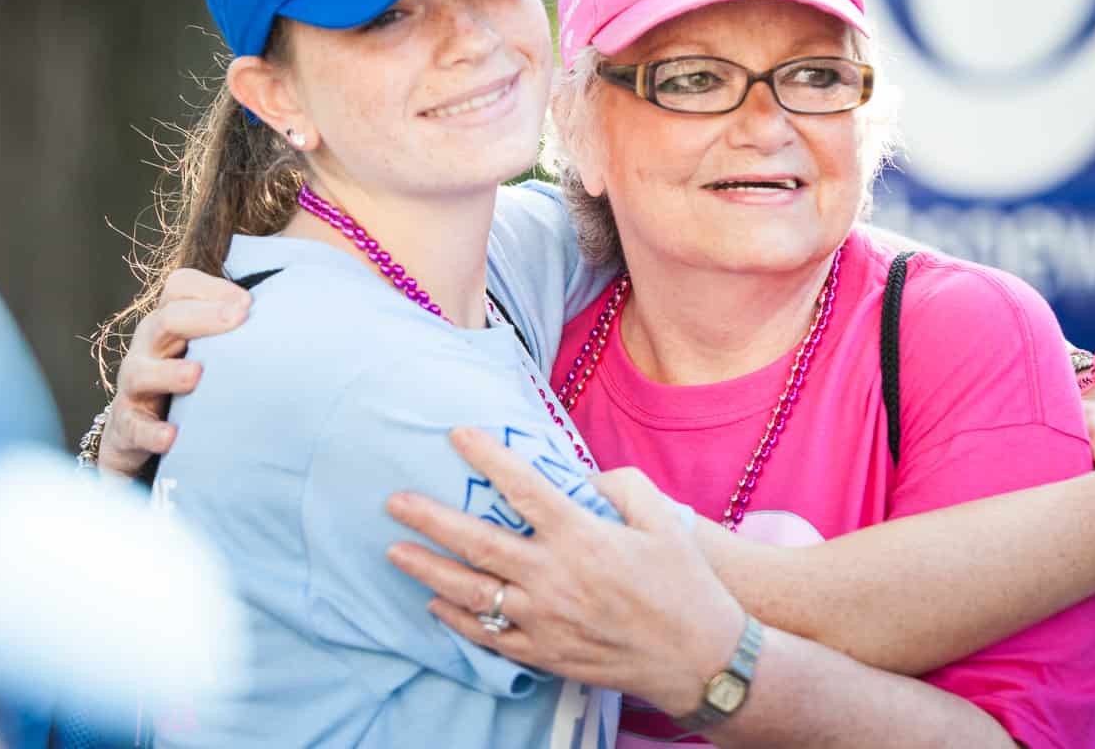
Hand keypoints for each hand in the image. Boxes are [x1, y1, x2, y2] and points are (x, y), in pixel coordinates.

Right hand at [97, 268, 249, 477]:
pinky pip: (132, 428)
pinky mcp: (127, 428)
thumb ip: (247, 333)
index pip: (180, 288)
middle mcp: (149, 348)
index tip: (249, 303)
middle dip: (201, 317)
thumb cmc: (194, 385)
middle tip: (238, 317)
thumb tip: (306, 313)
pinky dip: (150, 433)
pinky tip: (171, 437)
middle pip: (164, 320)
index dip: (212, 288)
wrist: (145, 436)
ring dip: (169, 372)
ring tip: (196, 374)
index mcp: (172, 324)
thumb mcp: (217, 353)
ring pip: (141, 372)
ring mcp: (135, 388)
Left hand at [386, 428, 741, 716]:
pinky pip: (488, 636)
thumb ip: (621, 486)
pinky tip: (435, 603)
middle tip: (395, 502)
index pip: (522, 488)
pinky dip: (456, 619)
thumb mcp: (662, 520)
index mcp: (582, 536)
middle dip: (430, 519)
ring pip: (471, 593)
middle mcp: (554, 576)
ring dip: (428, 570)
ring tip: (395, 552)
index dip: (487, 458)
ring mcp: (544, 619)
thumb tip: (582, 477)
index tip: (457, 435)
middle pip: (477, 542)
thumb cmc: (684, 583)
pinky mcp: (544, 653)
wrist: (699, 658)